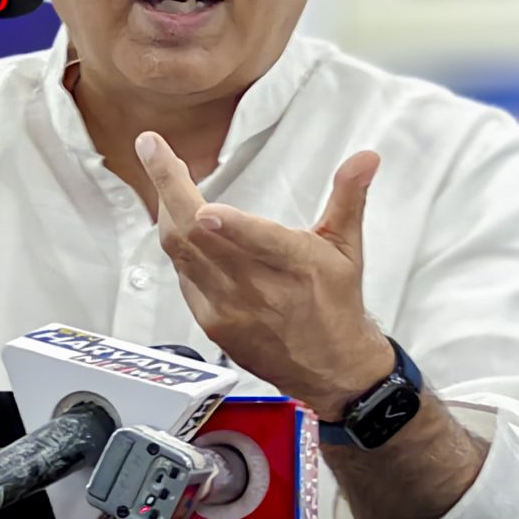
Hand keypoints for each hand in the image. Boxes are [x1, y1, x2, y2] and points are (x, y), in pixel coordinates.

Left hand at [136, 132, 393, 419]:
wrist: (329, 368)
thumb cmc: (336, 305)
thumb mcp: (348, 247)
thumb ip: (349, 196)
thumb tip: (365, 158)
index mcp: (297, 267)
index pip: (261, 243)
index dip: (232, 226)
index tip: (206, 207)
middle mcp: (259, 289)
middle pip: (201, 238)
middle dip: (170, 188)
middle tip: (153, 150)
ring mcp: (230, 309)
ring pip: (183, 253)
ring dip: (166, 209)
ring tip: (161, 174)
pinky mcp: (212, 323)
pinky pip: (183, 276)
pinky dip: (177, 244)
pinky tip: (178, 222)